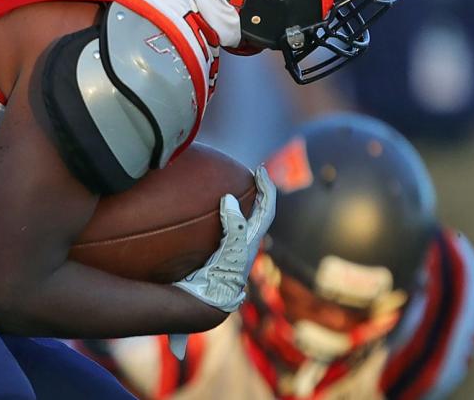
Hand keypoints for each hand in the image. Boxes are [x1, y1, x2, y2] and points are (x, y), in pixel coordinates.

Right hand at [172, 166, 275, 312]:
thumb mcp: (230, 253)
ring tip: (238, 185)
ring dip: (246, 201)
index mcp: (251, 240)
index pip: (266, 209)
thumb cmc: (220, 278)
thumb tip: (229, 199)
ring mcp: (234, 248)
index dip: (266, 189)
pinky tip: (211, 209)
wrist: (207, 303)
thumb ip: (233, 227)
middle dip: (260, 191)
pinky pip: (228, 228)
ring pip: (246, 220)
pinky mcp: (220, 253)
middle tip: (255, 173)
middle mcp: (246, 243)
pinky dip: (226, 214)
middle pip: (260, 212)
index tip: (259, 170)